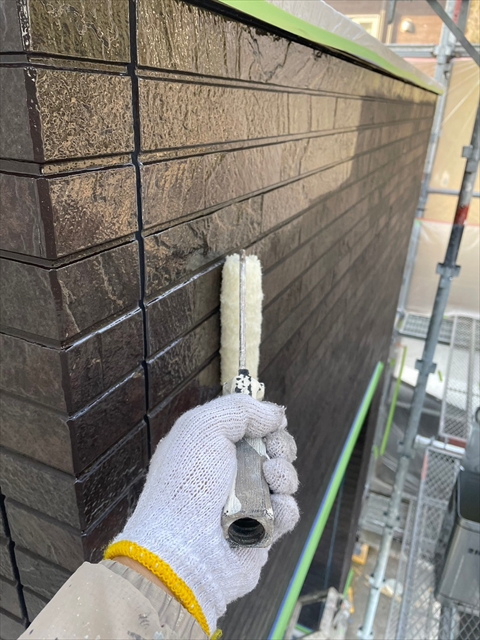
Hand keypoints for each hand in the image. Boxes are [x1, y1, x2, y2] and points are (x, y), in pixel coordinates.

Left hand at [110, 394, 298, 633]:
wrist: (183, 549)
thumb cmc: (186, 483)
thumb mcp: (203, 426)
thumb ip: (241, 409)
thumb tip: (276, 414)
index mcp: (207, 447)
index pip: (246, 427)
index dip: (264, 423)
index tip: (272, 424)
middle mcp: (225, 474)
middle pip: (270, 451)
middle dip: (281, 446)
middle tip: (274, 452)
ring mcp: (243, 504)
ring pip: (282, 481)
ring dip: (284, 474)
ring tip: (272, 478)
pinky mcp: (258, 533)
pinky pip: (285, 514)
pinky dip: (285, 508)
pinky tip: (275, 506)